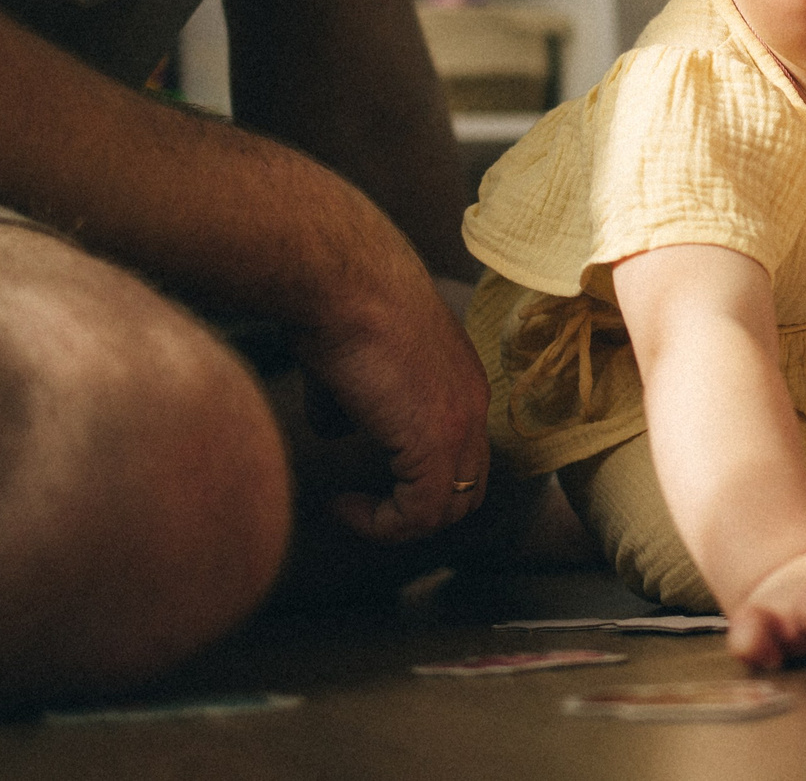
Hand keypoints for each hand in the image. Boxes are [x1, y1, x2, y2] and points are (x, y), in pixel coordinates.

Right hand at [292, 254, 493, 541]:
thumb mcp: (350, 364)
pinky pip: (420, 515)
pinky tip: (342, 504)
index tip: (369, 482)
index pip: (463, 455)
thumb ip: (348, 403)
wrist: (346, 282)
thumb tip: (331, 429)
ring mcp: (461, 425)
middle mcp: (474, 404)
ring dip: (396, 522)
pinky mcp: (435, 443)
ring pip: (448, 509)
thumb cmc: (341, 307)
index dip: (421, 480)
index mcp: (462, 381)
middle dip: (416, 510)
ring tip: (351, 509)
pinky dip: (381, 524)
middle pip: (466, 489)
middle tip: (368, 508)